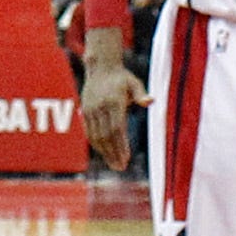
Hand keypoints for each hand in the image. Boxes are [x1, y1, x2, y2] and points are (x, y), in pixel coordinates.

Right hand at [81, 54, 148, 169]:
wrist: (100, 67)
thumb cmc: (122, 77)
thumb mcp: (134, 83)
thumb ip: (141, 94)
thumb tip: (151, 101)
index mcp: (113, 101)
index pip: (116, 128)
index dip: (120, 145)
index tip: (126, 159)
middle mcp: (100, 106)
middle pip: (106, 135)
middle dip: (113, 153)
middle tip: (120, 168)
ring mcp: (90, 109)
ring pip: (96, 135)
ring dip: (104, 152)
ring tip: (114, 165)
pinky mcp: (84, 110)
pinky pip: (89, 131)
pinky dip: (96, 144)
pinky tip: (104, 153)